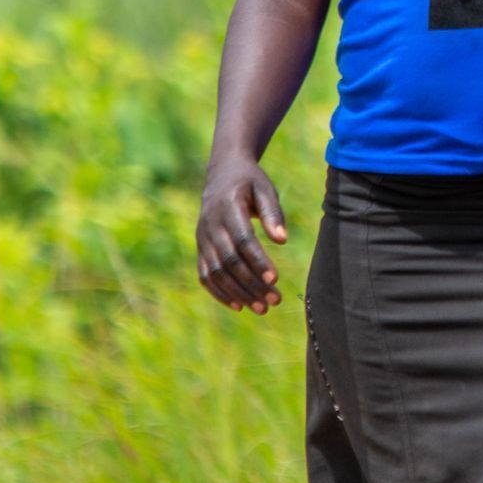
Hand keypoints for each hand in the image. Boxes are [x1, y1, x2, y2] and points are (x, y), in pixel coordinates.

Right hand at [196, 156, 287, 313]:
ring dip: (238, 293)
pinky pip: (205, 274)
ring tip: (262, 308)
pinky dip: (219, 292)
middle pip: (229, 261)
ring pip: (216, 272)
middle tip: (275, 300)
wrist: (222, 173)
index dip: (257, 261)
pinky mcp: (200, 248)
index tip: (275, 279)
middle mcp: (210, 225)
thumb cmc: (249, 182)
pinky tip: (239, 306)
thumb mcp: (264, 188)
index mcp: (227, 208)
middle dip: (252, 283)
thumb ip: (273, 213)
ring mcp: (202, 238)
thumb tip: (282, 240)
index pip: (242, 240)